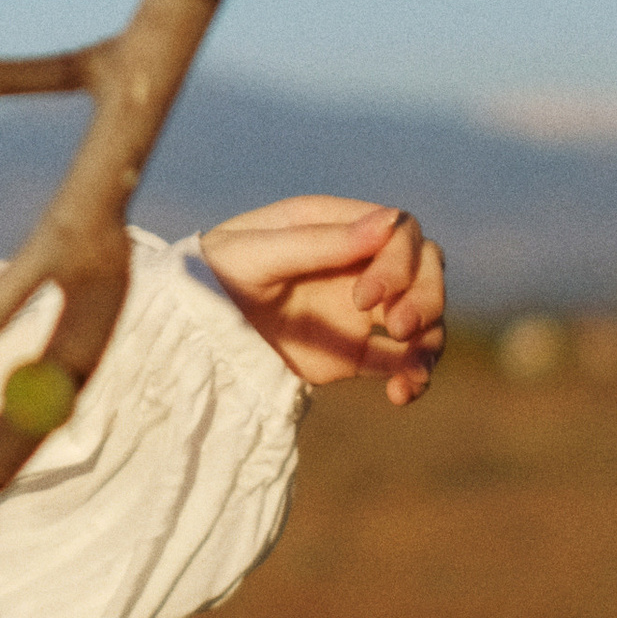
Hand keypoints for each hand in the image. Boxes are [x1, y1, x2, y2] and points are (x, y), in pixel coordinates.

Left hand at [199, 194, 445, 406]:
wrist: (186, 334)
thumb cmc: (213, 274)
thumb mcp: (257, 254)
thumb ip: (320, 242)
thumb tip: (389, 223)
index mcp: (335, 226)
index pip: (400, 231)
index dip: (399, 262)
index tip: (365, 298)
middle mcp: (356, 262)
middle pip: (427, 269)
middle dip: (427, 296)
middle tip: (402, 328)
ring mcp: (360, 309)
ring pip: (425, 314)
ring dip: (431, 340)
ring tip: (411, 373)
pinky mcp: (355, 353)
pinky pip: (404, 360)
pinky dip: (415, 375)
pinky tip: (401, 395)